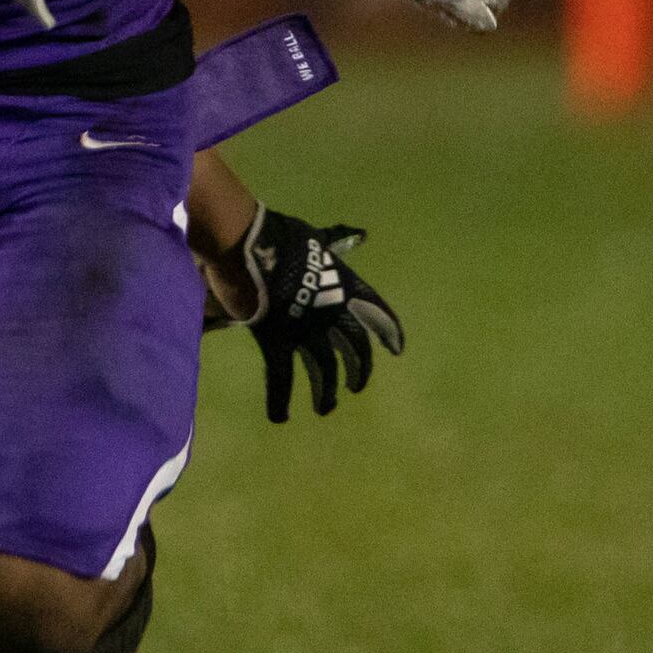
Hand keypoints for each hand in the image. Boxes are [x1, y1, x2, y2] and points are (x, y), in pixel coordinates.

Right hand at [229, 207, 405, 422]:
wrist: (254, 248)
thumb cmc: (283, 237)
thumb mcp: (318, 238)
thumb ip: (338, 241)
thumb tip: (361, 235)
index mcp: (345, 286)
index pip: (377, 313)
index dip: (389, 332)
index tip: (398, 350)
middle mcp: (333, 313)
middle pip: (354, 346)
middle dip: (358, 368)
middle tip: (355, 387)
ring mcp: (307, 331)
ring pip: (324, 369)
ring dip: (326, 392)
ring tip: (325, 408)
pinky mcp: (279, 342)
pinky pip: (280, 377)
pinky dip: (279, 400)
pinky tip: (280, 417)